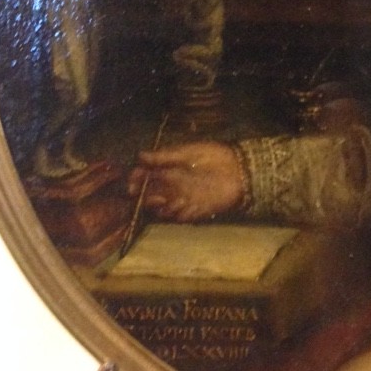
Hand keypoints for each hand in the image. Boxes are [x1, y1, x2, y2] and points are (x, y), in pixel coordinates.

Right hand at [128, 142, 242, 221]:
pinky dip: (178, 212)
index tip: (131, 182)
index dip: (136, 180)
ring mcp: (182, 200)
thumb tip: (140, 155)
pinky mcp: (195, 211)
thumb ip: (165, 156)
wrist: (238, 170)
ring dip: (160, 206)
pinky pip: (179, 217)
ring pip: (162, 209)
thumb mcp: (188, 153)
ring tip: (166, 200)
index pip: (145, 177)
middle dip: (143, 197)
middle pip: (149, 196)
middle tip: (145, 195)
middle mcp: (172, 187)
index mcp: (168, 170)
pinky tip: (183, 204)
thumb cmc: (214, 157)